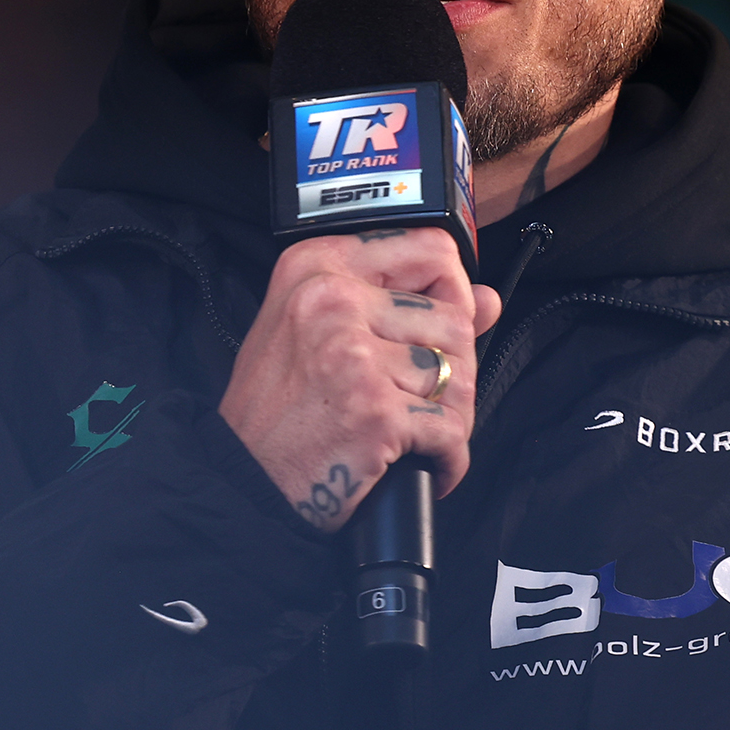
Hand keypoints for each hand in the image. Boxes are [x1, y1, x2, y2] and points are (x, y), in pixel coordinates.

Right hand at [219, 227, 500, 531]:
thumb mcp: (322, 333)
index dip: (455, 290)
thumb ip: (403, 304)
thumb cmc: (277, 409)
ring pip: (458, 374)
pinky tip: (424, 465)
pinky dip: (448, 458)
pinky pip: (450, 429)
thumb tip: (488, 298)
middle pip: (455, 318)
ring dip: (454, 416)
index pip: (431, 247)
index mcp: (318, 265)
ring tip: (421, 435)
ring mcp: (353, 355)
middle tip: (425, 401)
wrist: (241, 482)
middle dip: (456, 369)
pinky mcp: (374, 411)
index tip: (444, 326)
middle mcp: (333, 300)